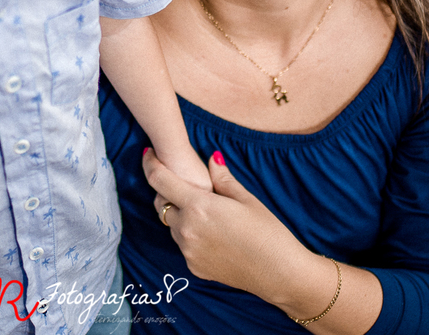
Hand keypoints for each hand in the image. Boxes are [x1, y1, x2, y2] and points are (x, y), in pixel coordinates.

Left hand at [144, 148, 300, 295]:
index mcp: (199, 207)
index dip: (150, 164)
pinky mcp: (194, 268)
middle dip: (166, 191)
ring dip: (180, 214)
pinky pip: (183, 245)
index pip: (159, 180)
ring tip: (205, 212)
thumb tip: (211, 158)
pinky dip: (189, 234)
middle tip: (184, 185)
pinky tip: (212, 234)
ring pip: (171, 226)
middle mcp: (187, 230)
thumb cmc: (268, 233)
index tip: (148, 154)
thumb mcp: (247, 200)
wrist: (280, 274)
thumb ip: (222, 178)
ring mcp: (188, 251)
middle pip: (161, 204)